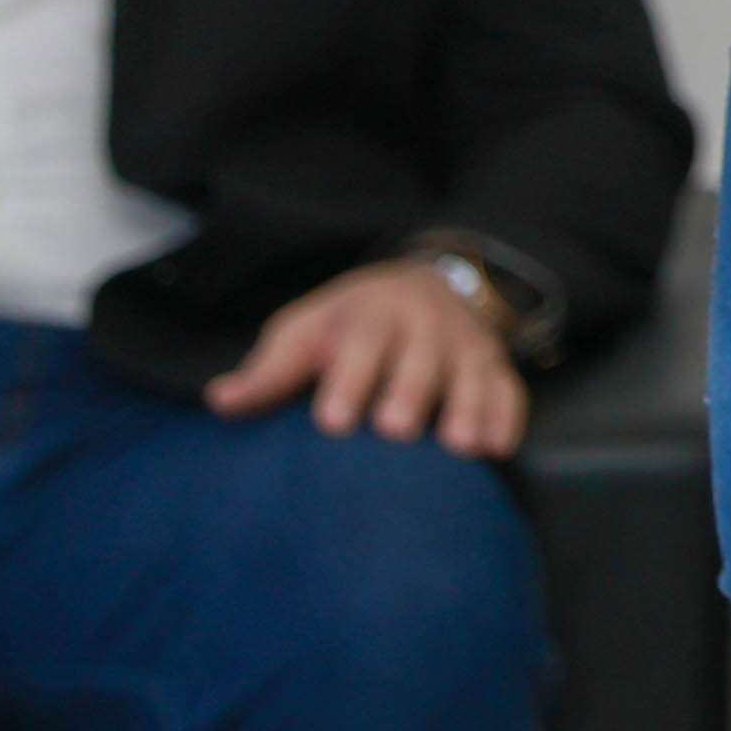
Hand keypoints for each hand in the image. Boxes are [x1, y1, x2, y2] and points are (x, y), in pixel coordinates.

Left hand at [209, 259, 527, 455]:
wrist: (426, 283)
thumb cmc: (349, 323)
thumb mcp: (306, 330)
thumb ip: (270, 369)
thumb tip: (221, 401)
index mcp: (370, 315)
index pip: (360, 343)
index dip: (348, 380)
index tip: (332, 422)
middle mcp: (423, 326)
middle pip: (420, 357)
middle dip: (410, 391)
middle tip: (395, 430)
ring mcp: (465, 345)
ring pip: (471, 372)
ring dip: (468, 406)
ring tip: (460, 447)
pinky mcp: (496, 365)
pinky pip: (509, 388)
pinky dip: (507, 415)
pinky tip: (498, 448)